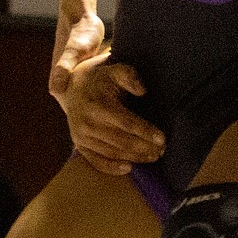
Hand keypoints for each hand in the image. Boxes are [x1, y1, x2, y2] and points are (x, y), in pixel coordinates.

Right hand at [50, 14, 163, 174]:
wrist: (74, 86)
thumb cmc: (102, 79)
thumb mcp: (116, 69)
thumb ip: (130, 76)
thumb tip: (142, 90)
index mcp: (97, 105)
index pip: (127, 123)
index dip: (146, 132)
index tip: (163, 139)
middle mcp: (86, 122)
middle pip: (122, 141)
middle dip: (144, 148)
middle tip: (162, 151)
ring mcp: (81, 136)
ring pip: (112, 152)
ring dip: (135, 157)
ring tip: (153, 157)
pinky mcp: (79, 144)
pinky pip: (95, 161)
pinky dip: (112, 167)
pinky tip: (129, 168)